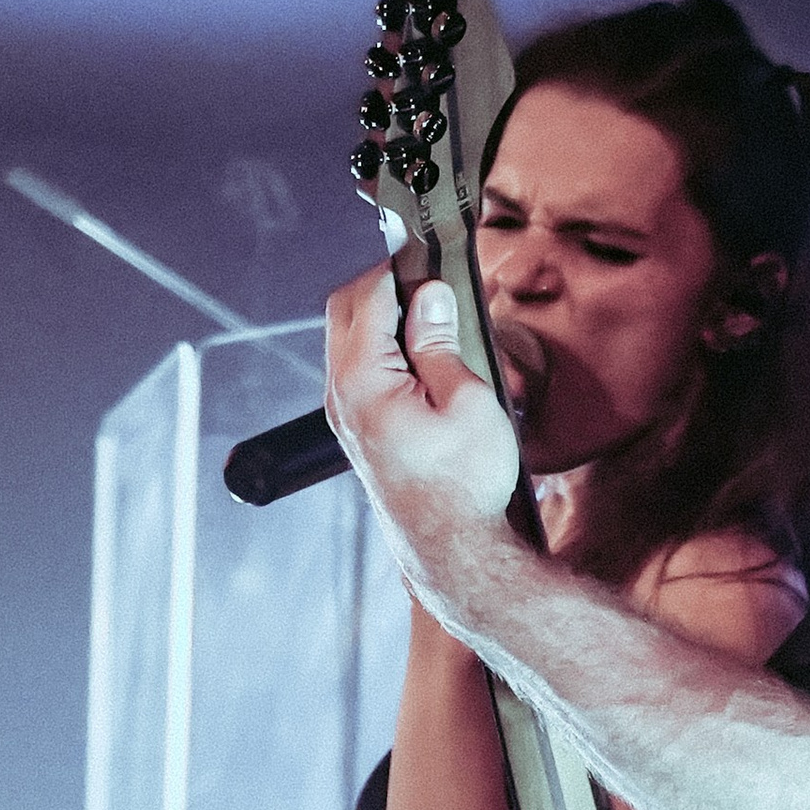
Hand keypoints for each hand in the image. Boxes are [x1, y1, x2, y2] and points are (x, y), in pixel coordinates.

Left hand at [324, 262, 523, 588]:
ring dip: (387, 321)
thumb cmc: (465, 486)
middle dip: (386, 288)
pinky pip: (358, 372)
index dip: (401, 267)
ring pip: (349, 341)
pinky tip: (422, 362)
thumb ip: (441, 342)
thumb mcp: (469, 400)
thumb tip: (430, 296)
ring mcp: (343, 417)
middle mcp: (340, 397)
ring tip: (435, 327)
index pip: (368, 295)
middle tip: (433, 287)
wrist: (453, 552)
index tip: (432, 257)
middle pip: (345, 311)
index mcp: (362, 381)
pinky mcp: (356, 433)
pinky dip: (384, 353)